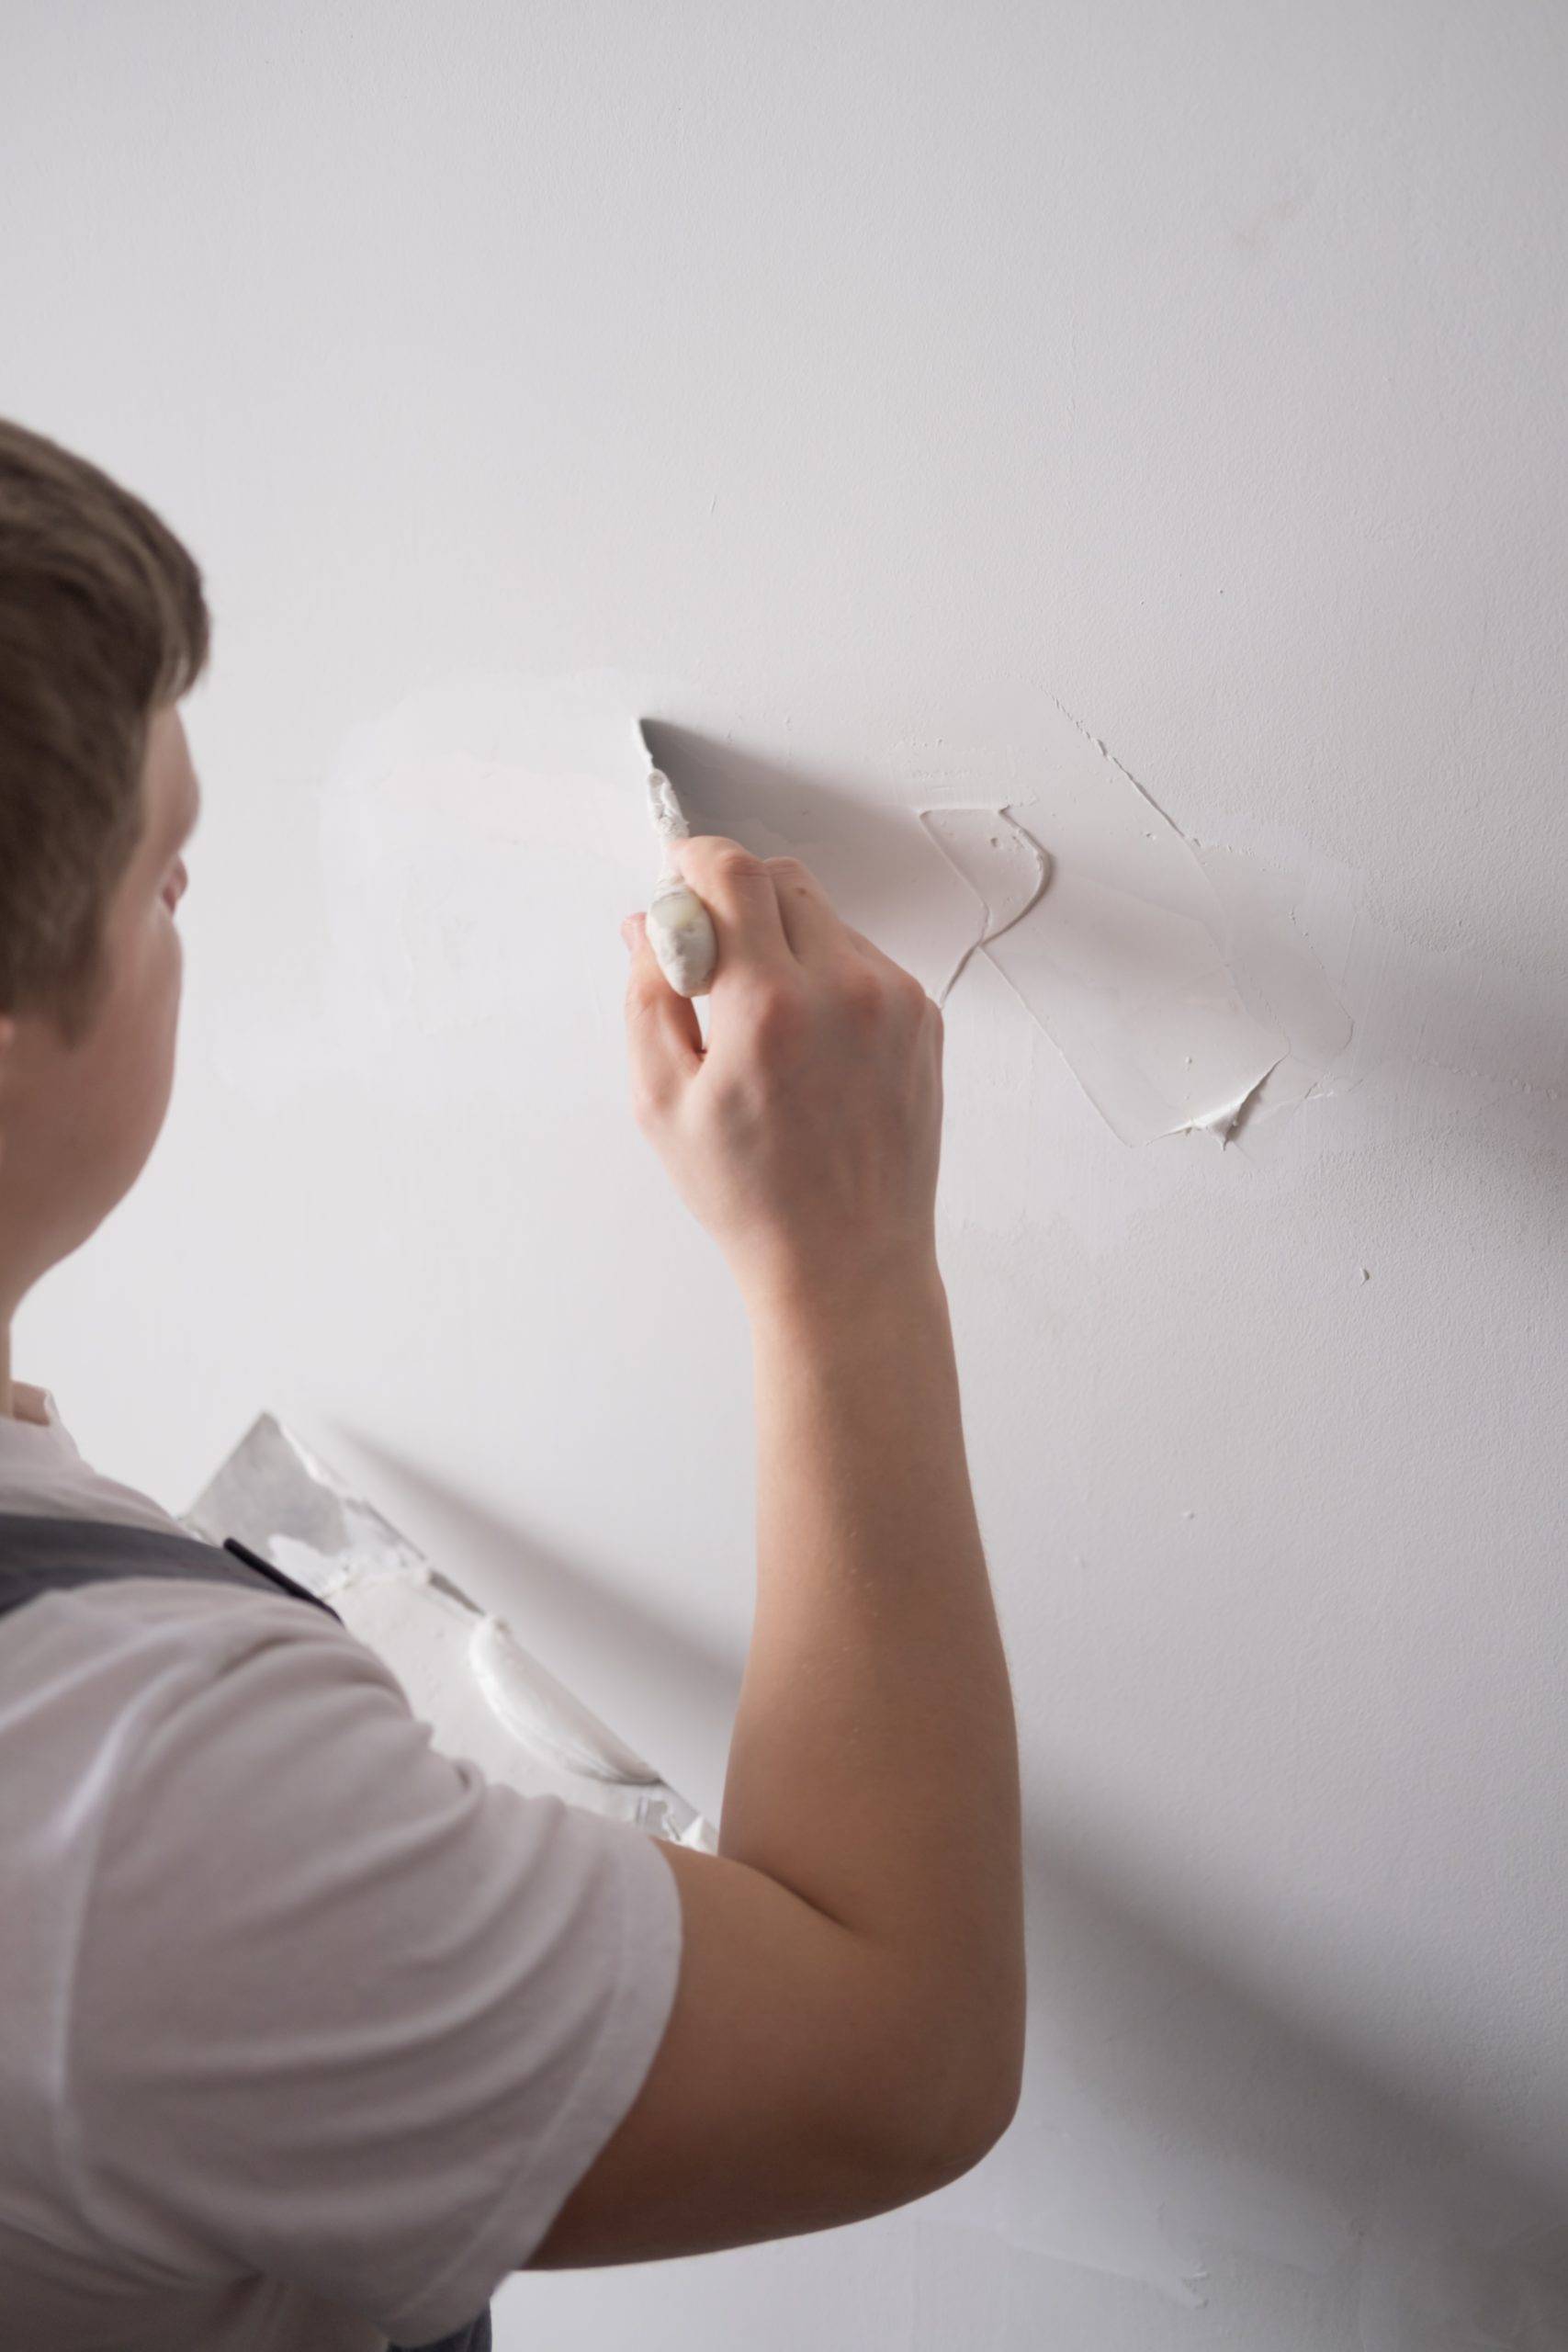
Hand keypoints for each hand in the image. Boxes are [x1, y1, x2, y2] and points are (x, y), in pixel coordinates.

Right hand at [622, 838, 943, 1311]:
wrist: (847, 1260)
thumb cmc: (751, 1197)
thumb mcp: (662, 1101)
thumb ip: (648, 996)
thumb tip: (648, 926)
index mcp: (770, 1008)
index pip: (732, 874)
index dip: (692, 860)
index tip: (675, 876)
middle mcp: (844, 990)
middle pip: (781, 879)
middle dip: (734, 895)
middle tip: (706, 953)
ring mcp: (895, 1002)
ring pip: (825, 916)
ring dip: (781, 935)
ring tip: (757, 1015)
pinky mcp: (923, 1018)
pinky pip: (862, 958)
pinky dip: (825, 972)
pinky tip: (806, 1040)